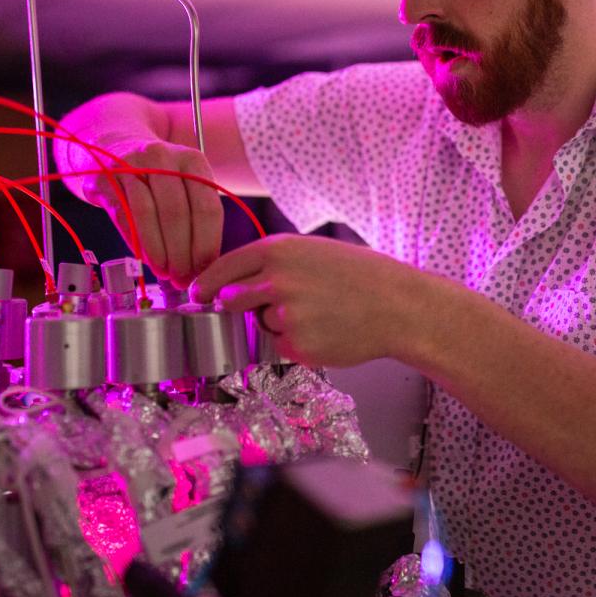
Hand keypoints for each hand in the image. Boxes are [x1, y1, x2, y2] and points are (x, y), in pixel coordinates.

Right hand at [65, 134, 223, 284]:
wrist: (113, 145)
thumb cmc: (157, 176)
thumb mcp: (183, 184)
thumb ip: (195, 217)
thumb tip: (203, 268)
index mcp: (193, 161)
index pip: (207, 208)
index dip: (206, 245)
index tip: (204, 271)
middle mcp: (163, 158)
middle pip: (178, 213)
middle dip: (182, 254)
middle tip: (181, 279)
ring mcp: (132, 164)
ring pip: (148, 214)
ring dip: (158, 251)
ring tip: (164, 273)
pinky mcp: (105, 176)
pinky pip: (123, 214)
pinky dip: (136, 242)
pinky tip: (144, 259)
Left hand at [188, 235, 449, 367]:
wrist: (398, 306)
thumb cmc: (362, 275)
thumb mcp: (314, 251)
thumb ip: (275, 263)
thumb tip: (238, 281)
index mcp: (278, 250)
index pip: (225, 267)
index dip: (207, 283)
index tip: (197, 293)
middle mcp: (275, 281)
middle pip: (231, 300)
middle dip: (239, 305)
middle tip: (268, 305)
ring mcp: (285, 316)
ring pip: (260, 325)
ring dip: (277, 324)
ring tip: (319, 314)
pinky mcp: (297, 346)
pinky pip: (281, 346)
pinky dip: (296, 343)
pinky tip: (326, 331)